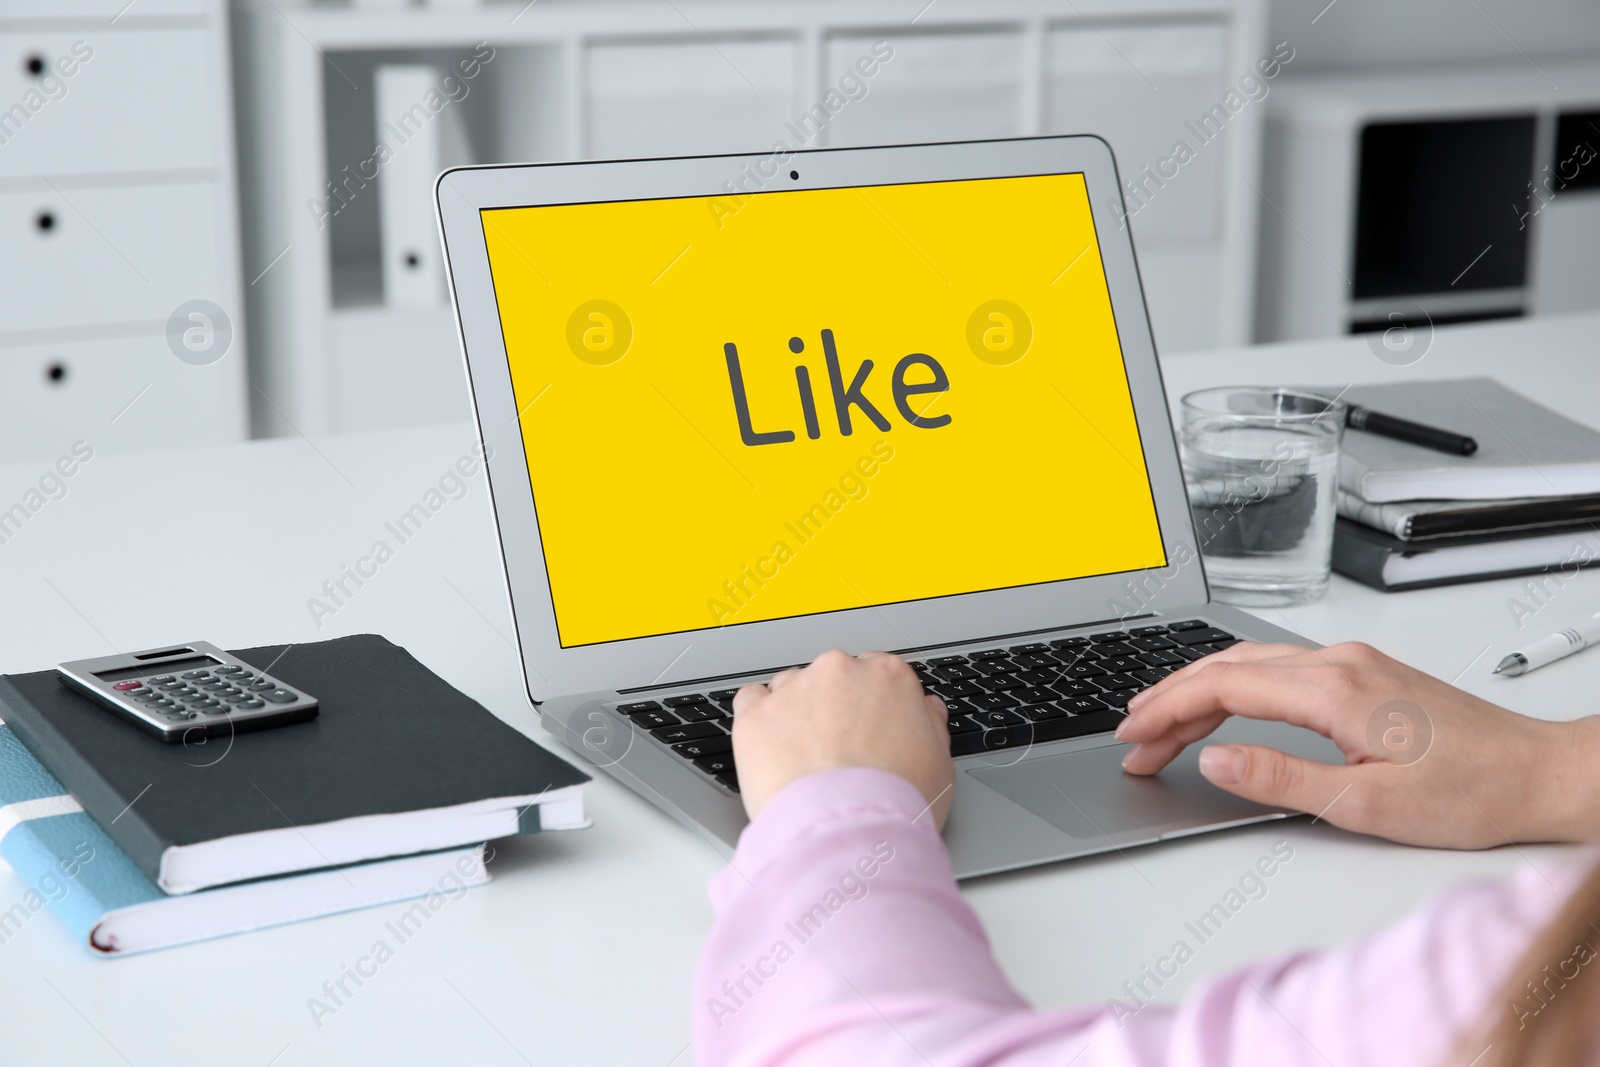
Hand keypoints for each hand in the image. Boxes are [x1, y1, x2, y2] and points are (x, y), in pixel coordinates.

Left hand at [731, 650, 954, 828]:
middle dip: (832, 707)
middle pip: (832, 677)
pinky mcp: (756, 714)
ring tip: (803, 759)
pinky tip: (771, 748)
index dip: (870, 705)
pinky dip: (759, 719)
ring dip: (795, 714)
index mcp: (888, 676)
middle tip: (837, 752)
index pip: (875, 673)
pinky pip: (750, 701)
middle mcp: (840, 671)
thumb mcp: (939, 764)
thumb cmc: (896, 803)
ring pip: (791, 688)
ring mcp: (794, 689)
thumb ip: (930, 725)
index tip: (866, 729)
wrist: (847, 831)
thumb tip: (926, 710)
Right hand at [1116, 640, 1599, 847]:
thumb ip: (1283, 778)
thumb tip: (1215, 760)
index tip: (1132, 739)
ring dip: (1196, 688)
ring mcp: (1352, 661)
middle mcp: (1339, 662)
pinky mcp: (1363, 671)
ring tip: (1159, 722)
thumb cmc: (1471, 792)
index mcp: (1334, 689)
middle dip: (1168, 700)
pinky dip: (1232, 684)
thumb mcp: (1368, 805)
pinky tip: (1220, 703)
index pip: (1223, 686)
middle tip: (1131, 739)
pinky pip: (1276, 666)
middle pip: (1226, 666)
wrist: (1540, 773)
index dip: (1167, 710)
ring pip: (1248, 661)